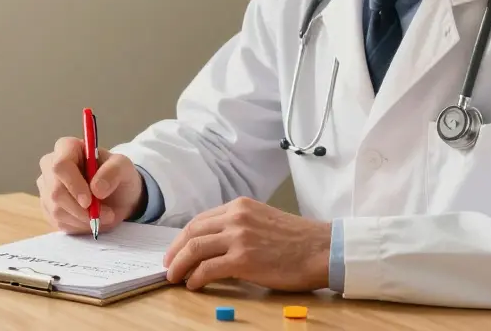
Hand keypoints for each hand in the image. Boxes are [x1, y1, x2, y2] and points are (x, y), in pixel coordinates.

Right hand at [37, 137, 145, 233]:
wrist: (117, 196)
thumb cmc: (117, 176)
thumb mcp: (124, 167)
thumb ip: (113, 171)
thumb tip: (96, 189)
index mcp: (67, 148)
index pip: (60, 165)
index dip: (73, 184)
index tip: (89, 201)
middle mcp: (50, 166)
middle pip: (55, 191)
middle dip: (81, 209)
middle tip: (105, 215)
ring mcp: (47, 188)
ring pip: (56, 210)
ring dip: (83, 219)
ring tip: (103, 216)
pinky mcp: (48, 208)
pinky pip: (58, 222)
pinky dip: (79, 225)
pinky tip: (91, 219)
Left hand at [163, 197, 331, 291]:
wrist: (322, 249)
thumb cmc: (298, 240)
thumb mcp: (263, 220)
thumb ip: (239, 227)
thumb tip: (214, 246)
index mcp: (240, 206)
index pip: (200, 220)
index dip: (183, 237)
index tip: (176, 250)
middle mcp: (236, 217)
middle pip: (192, 233)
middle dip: (175, 251)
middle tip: (168, 265)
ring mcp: (239, 237)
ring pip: (195, 249)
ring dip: (180, 265)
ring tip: (174, 277)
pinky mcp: (244, 259)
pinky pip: (208, 269)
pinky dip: (196, 277)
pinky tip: (194, 284)